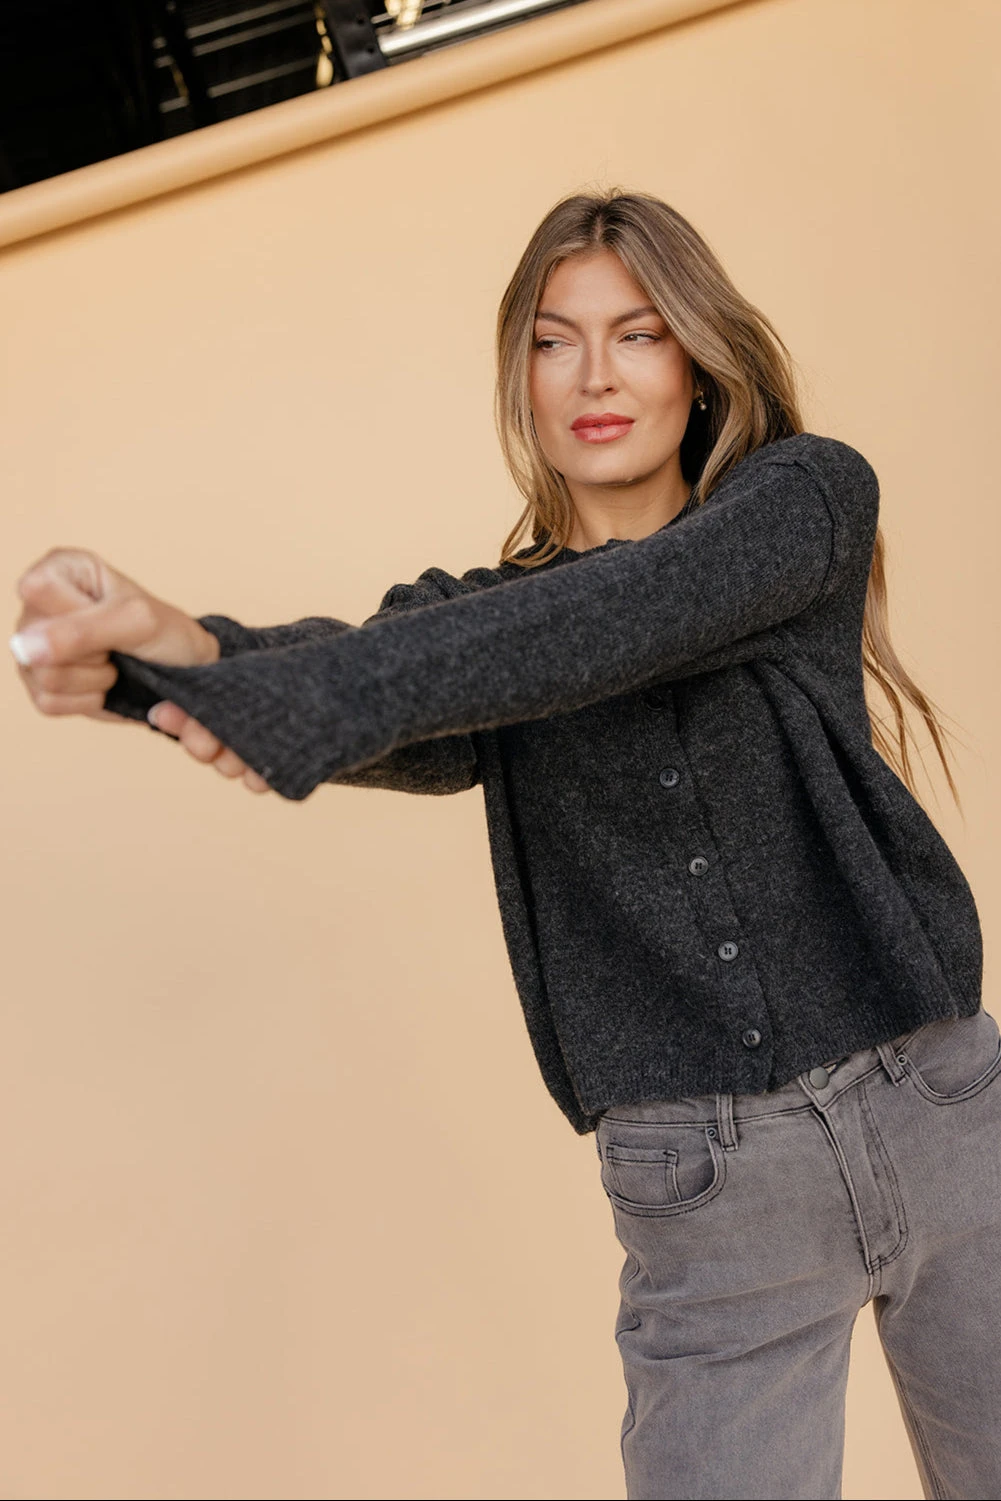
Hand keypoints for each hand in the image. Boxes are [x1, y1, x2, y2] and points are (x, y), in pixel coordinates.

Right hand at [12, 547, 269, 792]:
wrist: (184, 671)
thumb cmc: (164, 632)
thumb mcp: (135, 621)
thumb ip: (80, 630)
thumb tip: (22, 649)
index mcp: (59, 568)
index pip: (38, 590)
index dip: (77, 614)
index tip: (109, 612)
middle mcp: (37, 606)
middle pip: (36, 641)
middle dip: (89, 651)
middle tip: (116, 642)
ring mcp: (33, 649)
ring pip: (43, 675)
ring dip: (91, 678)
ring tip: (112, 661)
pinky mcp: (40, 685)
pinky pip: (48, 702)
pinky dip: (86, 700)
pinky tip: (103, 683)